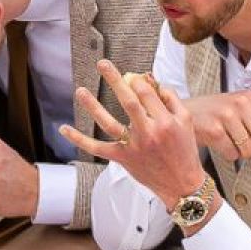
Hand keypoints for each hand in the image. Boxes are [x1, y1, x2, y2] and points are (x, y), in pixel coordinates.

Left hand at [61, 65, 204, 205]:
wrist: (182, 185)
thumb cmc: (185, 151)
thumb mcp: (186, 122)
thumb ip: (171, 99)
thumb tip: (152, 82)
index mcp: (165, 122)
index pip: (146, 93)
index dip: (137, 81)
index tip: (132, 77)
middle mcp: (148, 133)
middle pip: (128, 101)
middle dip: (115, 80)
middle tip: (102, 64)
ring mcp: (134, 147)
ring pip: (109, 123)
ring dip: (93, 106)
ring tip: (80, 91)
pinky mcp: (123, 158)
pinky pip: (98, 148)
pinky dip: (80, 139)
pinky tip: (64, 128)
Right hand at [184, 89, 250, 165]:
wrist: (183, 111)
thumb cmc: (216, 113)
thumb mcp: (241, 105)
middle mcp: (241, 103)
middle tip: (244, 143)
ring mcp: (227, 115)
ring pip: (250, 150)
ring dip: (241, 152)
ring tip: (230, 140)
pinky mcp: (214, 130)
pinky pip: (233, 154)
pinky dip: (228, 154)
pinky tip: (220, 143)